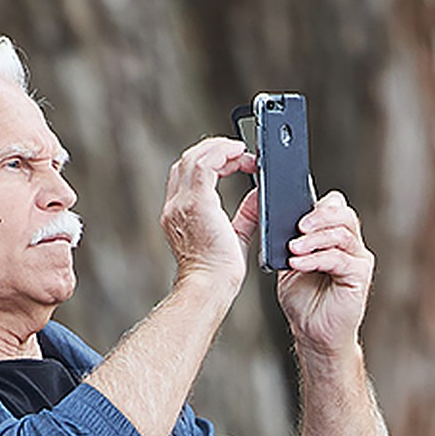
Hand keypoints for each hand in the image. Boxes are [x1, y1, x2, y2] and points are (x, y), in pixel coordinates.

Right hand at [160, 137, 257, 291]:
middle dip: (214, 150)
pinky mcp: (197, 202)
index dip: (209, 162)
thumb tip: (259, 194)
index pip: (185, 176)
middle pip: (186, 161)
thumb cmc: (220, 274)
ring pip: (194, 157)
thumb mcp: (236, 237)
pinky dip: (224, 152)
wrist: (210, 287)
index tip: (234, 162)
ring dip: (220, 148)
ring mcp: (182, 204)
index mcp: (179, 216)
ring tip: (242, 150)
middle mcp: (175, 207)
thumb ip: (246, 214)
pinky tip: (240, 152)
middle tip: (240, 152)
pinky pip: (206, 163)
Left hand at [277, 191, 374, 354]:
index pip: (334, 206)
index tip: (291, 212)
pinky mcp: (360, 275)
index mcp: (334, 237)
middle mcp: (350, 245)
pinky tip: (297, 264)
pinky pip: (339, 258)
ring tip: (293, 249)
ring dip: (314, 239)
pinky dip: (316, 259)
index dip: (316, 205)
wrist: (313, 333)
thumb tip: (274, 221)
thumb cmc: (304, 301)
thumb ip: (288, 243)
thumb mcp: (289, 265)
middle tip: (297, 226)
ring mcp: (357, 259)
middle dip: (318, 216)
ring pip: (342, 234)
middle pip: (343, 214)